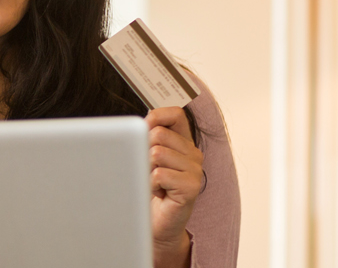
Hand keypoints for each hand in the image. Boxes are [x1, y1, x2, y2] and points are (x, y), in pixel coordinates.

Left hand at [146, 106, 202, 267]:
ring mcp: (195, 170)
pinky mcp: (191, 187)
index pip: (175, 114)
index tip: (145, 130)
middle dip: (144, 150)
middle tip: (149, 169)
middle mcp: (193, 154)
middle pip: (158, 133)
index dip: (156, 117)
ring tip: (154, 182)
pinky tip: (158, 193)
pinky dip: (150, 184)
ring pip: (156, 153)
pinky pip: (158, 174)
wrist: (158, 223)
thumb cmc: (151, 191)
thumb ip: (148, 139)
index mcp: (184, 143)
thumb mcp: (147, 160)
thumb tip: (141, 122)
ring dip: (146, 170)